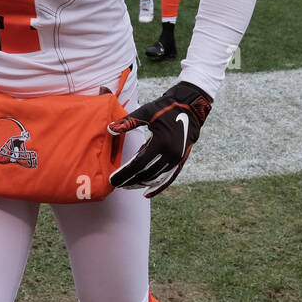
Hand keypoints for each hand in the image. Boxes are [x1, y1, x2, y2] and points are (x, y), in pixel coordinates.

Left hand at [108, 81, 212, 197]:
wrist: (191, 107)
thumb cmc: (166, 108)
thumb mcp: (146, 112)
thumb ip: (128, 121)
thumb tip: (110, 128)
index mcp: (161, 142)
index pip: (139, 164)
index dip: (125, 173)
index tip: (112, 179)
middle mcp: (171, 154)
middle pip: (146, 173)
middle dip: (130, 180)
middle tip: (116, 184)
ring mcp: (177, 159)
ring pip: (156, 177)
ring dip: (141, 183)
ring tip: (127, 185)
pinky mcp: (181, 160)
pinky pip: (169, 178)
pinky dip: (158, 187)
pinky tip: (146, 193)